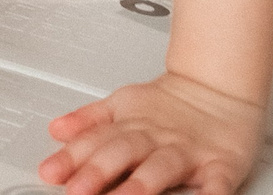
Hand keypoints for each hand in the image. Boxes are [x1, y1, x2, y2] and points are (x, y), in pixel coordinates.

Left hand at [40, 71, 264, 194]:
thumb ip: (90, 121)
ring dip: (142, 184)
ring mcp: (189, 152)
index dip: (72, 158)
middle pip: (123, 152)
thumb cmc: (170, 106)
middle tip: (76, 190)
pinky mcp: (222, 164)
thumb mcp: (124, 106)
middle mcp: (156, 138)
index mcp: (131, 126)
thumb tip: (56, 130)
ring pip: (162, 167)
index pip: (96, 141)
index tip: (50, 173)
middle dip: (98, 171)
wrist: (219, 87)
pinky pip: (219, 182)